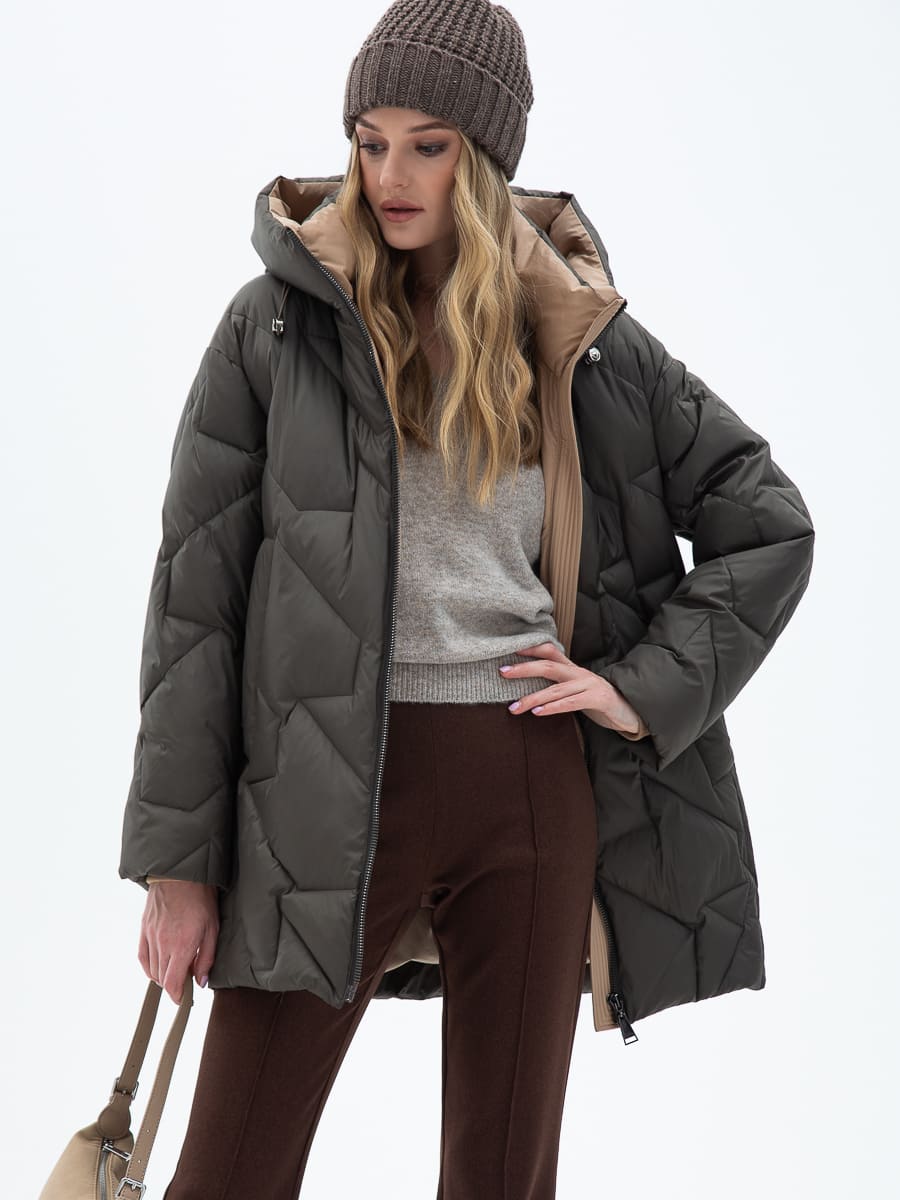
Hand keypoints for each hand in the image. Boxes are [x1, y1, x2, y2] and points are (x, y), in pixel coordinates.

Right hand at [138, 881, 219, 1003]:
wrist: (181, 875)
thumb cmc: (201, 899)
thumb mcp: (212, 929)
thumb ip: (206, 958)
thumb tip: (201, 982)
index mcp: (182, 945)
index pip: (172, 983)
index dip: (177, 996)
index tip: (183, 999)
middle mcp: (163, 944)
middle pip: (162, 978)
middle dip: (173, 985)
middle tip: (185, 980)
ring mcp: (151, 937)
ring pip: (152, 969)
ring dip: (163, 976)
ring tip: (175, 970)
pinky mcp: (143, 929)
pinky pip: (142, 957)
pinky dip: (149, 966)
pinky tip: (158, 967)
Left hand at [499, 643, 647, 735]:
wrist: (628, 710)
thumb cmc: (596, 700)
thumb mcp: (575, 688)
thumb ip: (556, 684)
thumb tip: (526, 685)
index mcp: (572, 668)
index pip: (550, 651)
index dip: (531, 648)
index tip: (510, 649)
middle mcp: (579, 672)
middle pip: (548, 665)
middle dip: (524, 668)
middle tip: (502, 671)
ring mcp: (589, 684)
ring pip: (555, 689)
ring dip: (532, 698)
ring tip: (513, 707)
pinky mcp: (597, 699)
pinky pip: (570, 703)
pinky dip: (553, 707)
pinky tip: (537, 713)